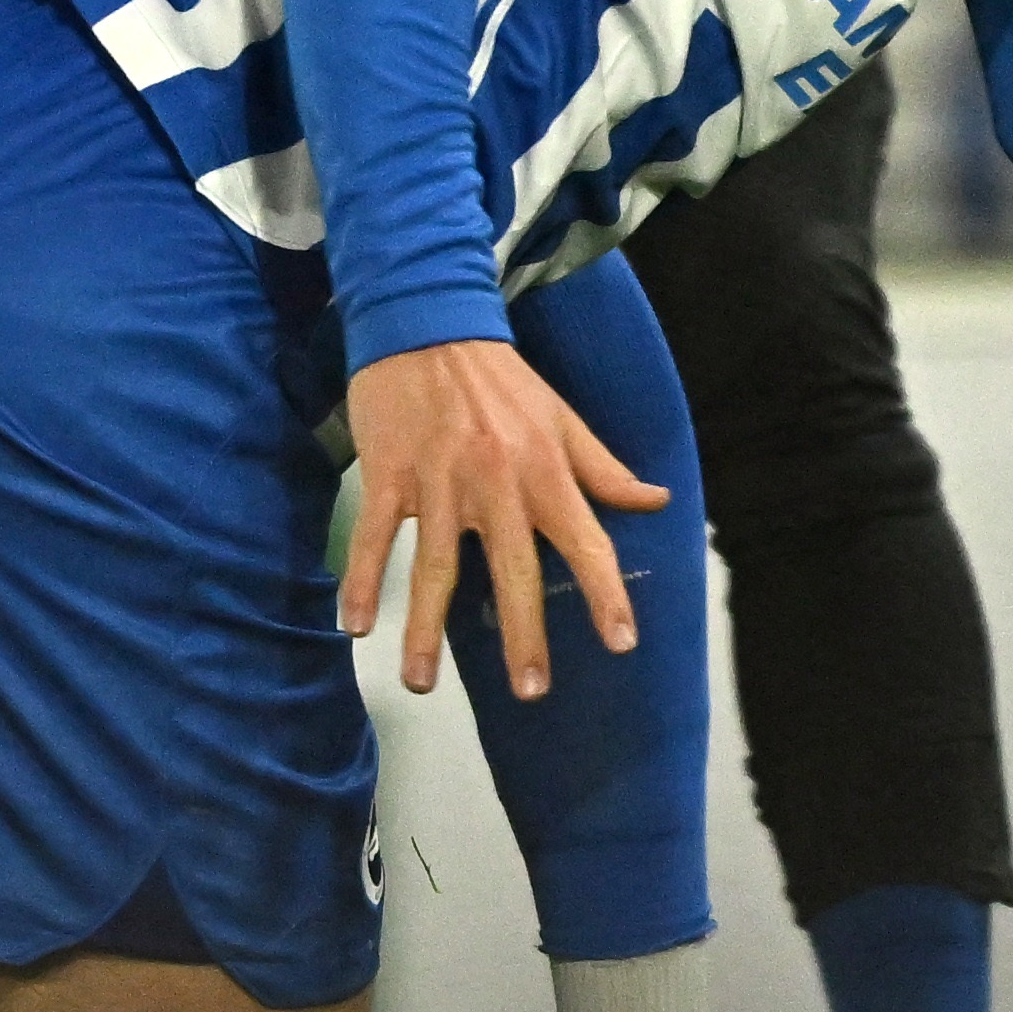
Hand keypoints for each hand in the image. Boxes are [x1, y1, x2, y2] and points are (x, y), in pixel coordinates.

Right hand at [340, 337, 667, 700]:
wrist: (426, 321)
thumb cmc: (500, 377)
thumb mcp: (562, 417)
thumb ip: (606, 469)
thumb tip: (658, 502)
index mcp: (544, 471)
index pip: (587, 541)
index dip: (606, 594)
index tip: (619, 643)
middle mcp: (497, 483)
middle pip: (513, 570)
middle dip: (523, 634)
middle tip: (530, 690)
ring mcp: (438, 482)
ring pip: (434, 567)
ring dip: (425, 630)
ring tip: (422, 684)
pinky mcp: (389, 473)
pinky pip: (376, 536)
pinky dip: (362, 580)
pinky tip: (355, 625)